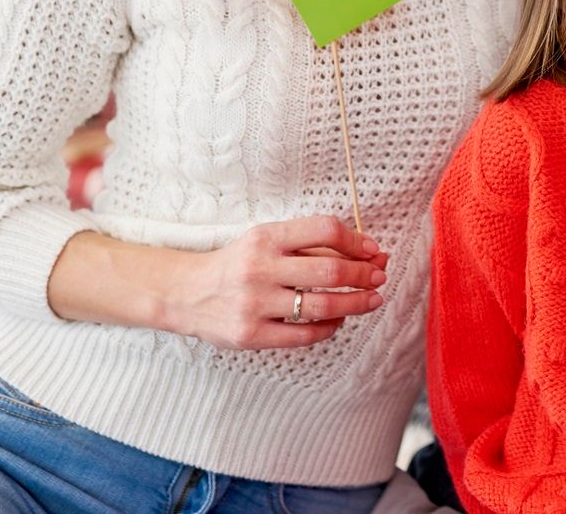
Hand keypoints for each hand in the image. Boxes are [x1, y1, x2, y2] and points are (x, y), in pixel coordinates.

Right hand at [170, 215, 389, 349]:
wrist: (186, 293)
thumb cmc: (238, 263)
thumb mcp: (266, 240)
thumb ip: (310, 244)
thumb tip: (367, 251)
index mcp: (266, 237)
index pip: (324, 230)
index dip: (356, 240)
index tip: (373, 250)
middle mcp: (260, 268)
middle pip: (330, 272)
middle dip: (364, 275)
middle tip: (379, 277)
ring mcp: (255, 304)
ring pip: (323, 306)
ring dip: (357, 303)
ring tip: (372, 300)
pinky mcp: (251, 335)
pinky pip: (304, 335)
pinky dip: (330, 327)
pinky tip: (339, 320)